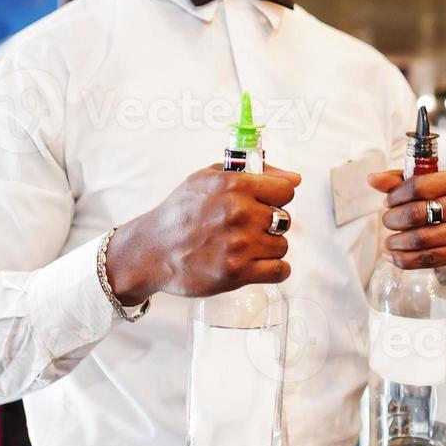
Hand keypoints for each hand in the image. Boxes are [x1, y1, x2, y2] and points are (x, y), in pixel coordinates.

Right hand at [105, 164, 300, 300]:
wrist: (151, 250)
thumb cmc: (179, 213)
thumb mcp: (208, 178)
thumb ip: (254, 173)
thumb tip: (294, 179)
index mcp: (234, 185)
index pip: (286, 190)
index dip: (277, 197)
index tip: (265, 204)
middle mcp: (239, 213)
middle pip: (285, 219)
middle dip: (269, 224)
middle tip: (248, 229)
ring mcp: (239, 244)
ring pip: (282, 246)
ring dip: (268, 248)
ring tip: (245, 248)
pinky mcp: (237, 272)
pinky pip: (280, 271)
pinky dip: (275, 270)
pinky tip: (259, 265)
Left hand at [367, 169, 445, 271]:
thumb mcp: (428, 184)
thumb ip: (399, 181)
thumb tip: (373, 179)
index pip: (418, 185)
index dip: (395, 195)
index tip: (388, 202)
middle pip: (416, 213)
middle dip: (393, 219)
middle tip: (387, 221)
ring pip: (420, 239)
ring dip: (397, 242)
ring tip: (390, 241)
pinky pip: (427, 259)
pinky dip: (404, 259)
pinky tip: (392, 256)